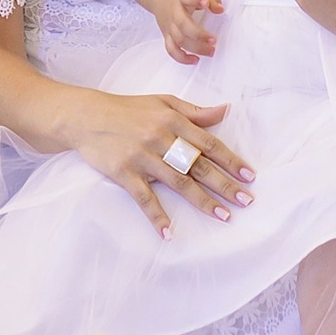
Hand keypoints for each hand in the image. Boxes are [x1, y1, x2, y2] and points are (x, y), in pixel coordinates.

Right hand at [73, 92, 255, 238]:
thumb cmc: (128, 109)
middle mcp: (161, 139)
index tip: (249, 175)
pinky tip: (169, 232)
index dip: (230, 160)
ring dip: (202, 201)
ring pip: (178, 182)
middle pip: (199, 165)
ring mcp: (143, 158)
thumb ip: (194, 111)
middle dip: (225, 184)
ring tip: (223, 216)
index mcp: (173, 120)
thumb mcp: (163, 102)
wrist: (86, 117)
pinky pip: (144, 198)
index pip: (208, 143)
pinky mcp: (124, 173)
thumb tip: (225, 111)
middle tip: (246, 201)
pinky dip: (156, 216)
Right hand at [156, 0, 224, 63]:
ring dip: (195, 48)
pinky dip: (181, 58)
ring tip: (210, 51)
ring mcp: (169, 25)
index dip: (196, 0)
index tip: (206, 3)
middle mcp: (174, 11)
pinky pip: (171, 49)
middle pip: (183, 25)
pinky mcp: (166, 34)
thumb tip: (220, 9)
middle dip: (199, 35)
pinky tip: (195, 59)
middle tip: (214, 40)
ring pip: (179, 40)